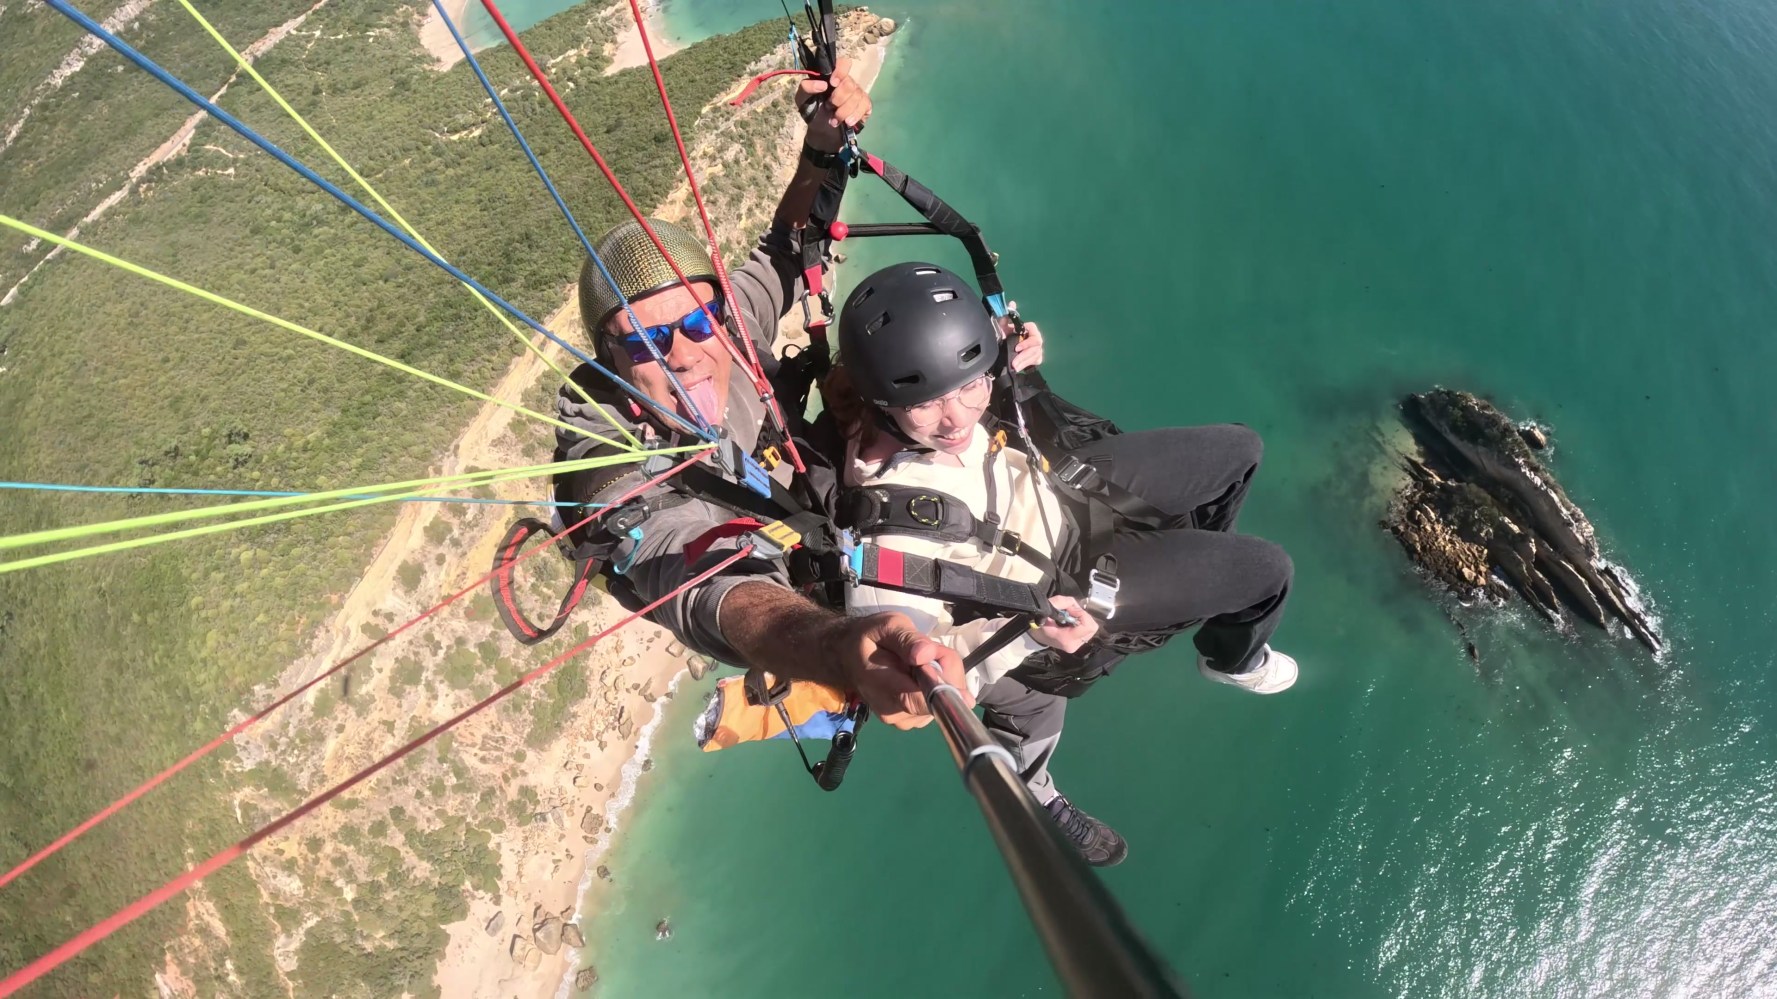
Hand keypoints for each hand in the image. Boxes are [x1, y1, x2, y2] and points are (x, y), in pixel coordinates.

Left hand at [799, 56, 871, 152]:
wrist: (822, 130)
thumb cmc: (813, 110)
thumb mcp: (802, 99)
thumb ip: (806, 87)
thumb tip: (822, 85)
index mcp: (833, 76)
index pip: (843, 64)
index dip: (840, 72)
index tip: (832, 83)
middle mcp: (847, 82)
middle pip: (849, 84)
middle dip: (838, 99)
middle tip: (829, 107)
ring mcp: (858, 93)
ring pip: (857, 97)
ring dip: (843, 111)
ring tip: (835, 119)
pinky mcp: (865, 105)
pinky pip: (864, 106)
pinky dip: (855, 116)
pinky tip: (847, 122)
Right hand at [831, 611, 970, 728]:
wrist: (846, 656)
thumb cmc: (867, 639)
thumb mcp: (887, 626)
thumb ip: (908, 640)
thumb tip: (926, 655)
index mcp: (884, 689)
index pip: (922, 702)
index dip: (947, 694)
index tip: (964, 692)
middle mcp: (895, 713)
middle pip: (939, 700)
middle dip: (943, 672)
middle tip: (926, 650)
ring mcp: (904, 720)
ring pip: (942, 702)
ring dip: (940, 678)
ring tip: (918, 661)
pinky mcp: (911, 720)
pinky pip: (936, 704)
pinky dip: (936, 686)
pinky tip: (919, 674)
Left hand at [999, 311, 1044, 371]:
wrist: (1003, 348)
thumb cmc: (1005, 335)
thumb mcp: (1003, 327)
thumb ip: (1006, 317)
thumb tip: (1012, 303)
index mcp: (1029, 329)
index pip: (1034, 332)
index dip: (1027, 341)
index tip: (1017, 347)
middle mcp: (1036, 338)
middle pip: (1036, 347)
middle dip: (1024, 355)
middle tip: (1014, 362)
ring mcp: (1037, 349)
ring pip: (1035, 355)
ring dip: (1024, 362)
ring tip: (1014, 366)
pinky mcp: (1036, 358)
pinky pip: (1034, 361)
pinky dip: (1026, 365)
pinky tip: (1018, 368)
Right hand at [1031, 596, 1097, 653]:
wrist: (1036, 633)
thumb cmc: (1040, 620)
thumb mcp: (1050, 606)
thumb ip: (1065, 602)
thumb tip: (1076, 607)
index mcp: (1067, 638)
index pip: (1088, 626)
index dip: (1081, 614)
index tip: (1070, 610)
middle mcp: (1074, 645)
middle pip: (1092, 627)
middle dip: (1083, 617)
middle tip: (1071, 613)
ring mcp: (1076, 646)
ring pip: (1091, 629)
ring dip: (1082, 620)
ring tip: (1069, 617)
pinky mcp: (1077, 644)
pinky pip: (1087, 631)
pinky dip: (1081, 624)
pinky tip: (1070, 622)